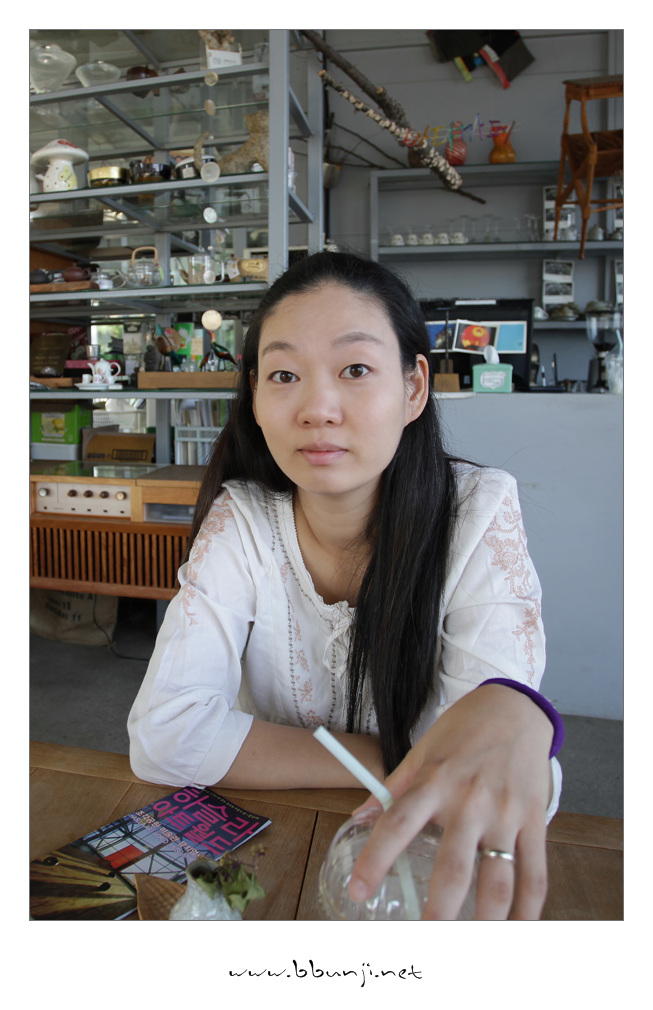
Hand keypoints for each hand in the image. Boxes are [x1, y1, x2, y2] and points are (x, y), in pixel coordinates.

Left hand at [347, 684, 553, 919]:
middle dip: (439, 910)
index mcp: (435, 781)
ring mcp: (506, 812)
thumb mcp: (423, 750)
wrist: (514, 708)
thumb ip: (395, 787)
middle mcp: (471, 799)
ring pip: (498, 879)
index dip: (376, 859)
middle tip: (425, 936)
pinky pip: (534, 873)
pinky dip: (528, 910)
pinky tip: (515, 930)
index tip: (359, 889)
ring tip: (470, 943)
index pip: (398, 823)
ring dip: (485, 920)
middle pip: (453, 866)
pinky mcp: (535, 820)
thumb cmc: (463, 731)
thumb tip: (359, 816)